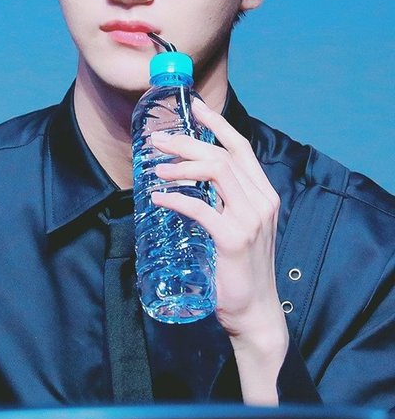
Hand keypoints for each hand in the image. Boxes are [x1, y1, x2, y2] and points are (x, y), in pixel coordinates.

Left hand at [151, 96, 288, 403]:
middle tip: (157, 139)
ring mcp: (250, 219)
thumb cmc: (242, 269)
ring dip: (180, 165)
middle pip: (222, 155)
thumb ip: (226, 201)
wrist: (255, 312)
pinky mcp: (234, 239)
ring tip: (155, 169)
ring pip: (215, 171)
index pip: (241, 147)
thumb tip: (192, 178)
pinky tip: (159, 198)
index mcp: (264, 194)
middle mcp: (261, 200)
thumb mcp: (241, 226)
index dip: (217, 124)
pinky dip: (177, 198)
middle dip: (186, 141)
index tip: (195, 106)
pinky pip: (200, 208)